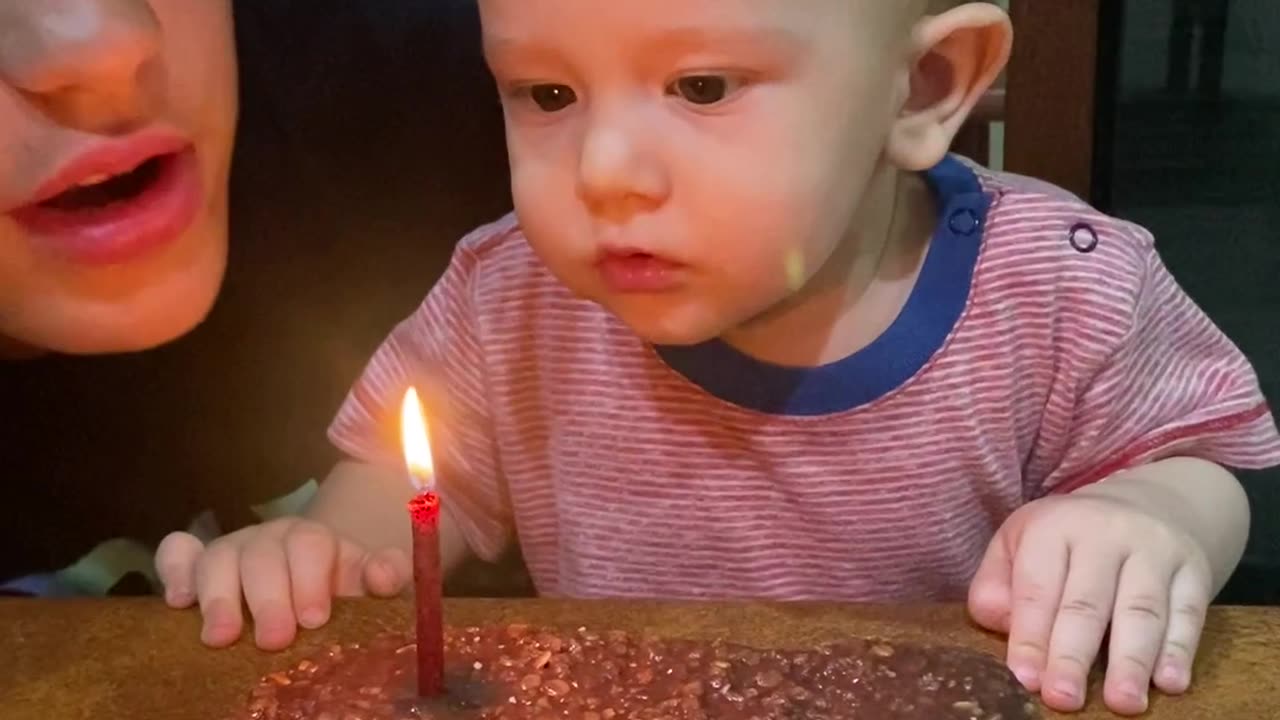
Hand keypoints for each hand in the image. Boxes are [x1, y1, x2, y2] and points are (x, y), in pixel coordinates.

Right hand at [155, 517, 410, 649]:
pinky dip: (173, 571)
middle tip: (274, 641)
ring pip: (218, 557)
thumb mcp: (369, 581)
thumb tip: (384, 577)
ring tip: (220, 638)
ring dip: (218, 596)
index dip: (311, 580)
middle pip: (263, 556)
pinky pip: (177, 554)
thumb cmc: (340, 590)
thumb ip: (385, 573)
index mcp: (315, 541)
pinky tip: (175, 601)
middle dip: (268, 598)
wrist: (313, 583)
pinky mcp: (200, 565)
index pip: (311, 546)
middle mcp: (271, 539)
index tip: (314, 620)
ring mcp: (233, 550)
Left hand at [967, 489, 1212, 714]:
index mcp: (1054, 527)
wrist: (1146, 504)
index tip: (1025, 679)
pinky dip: (1179, 650)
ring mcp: (1154, 549)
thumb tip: (999, 624)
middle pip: (1087, 602)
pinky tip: (1169, 684)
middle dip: (1074, 655)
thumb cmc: (1066, 540)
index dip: (1030, 636)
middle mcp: (1106, 533)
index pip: (1037, 588)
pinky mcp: (1193, 569)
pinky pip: (1189, 613)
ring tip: (1122, 703)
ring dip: (1131, 660)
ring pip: (1142, 610)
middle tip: (1063, 699)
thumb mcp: (1019, 543)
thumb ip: (997, 583)